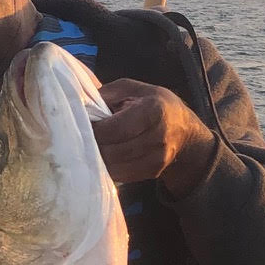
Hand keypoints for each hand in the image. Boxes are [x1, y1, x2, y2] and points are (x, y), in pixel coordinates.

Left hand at [92, 79, 215, 196]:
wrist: (184, 130)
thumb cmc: (153, 103)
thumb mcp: (132, 89)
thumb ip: (107, 93)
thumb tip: (80, 104)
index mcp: (153, 110)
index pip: (115, 129)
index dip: (94, 130)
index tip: (81, 125)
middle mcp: (158, 136)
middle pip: (113, 151)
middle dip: (93, 146)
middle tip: (81, 139)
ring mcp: (158, 158)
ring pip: (116, 167)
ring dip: (98, 159)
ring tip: (91, 147)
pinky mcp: (153, 172)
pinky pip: (122, 176)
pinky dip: (109, 168)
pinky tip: (104, 157)